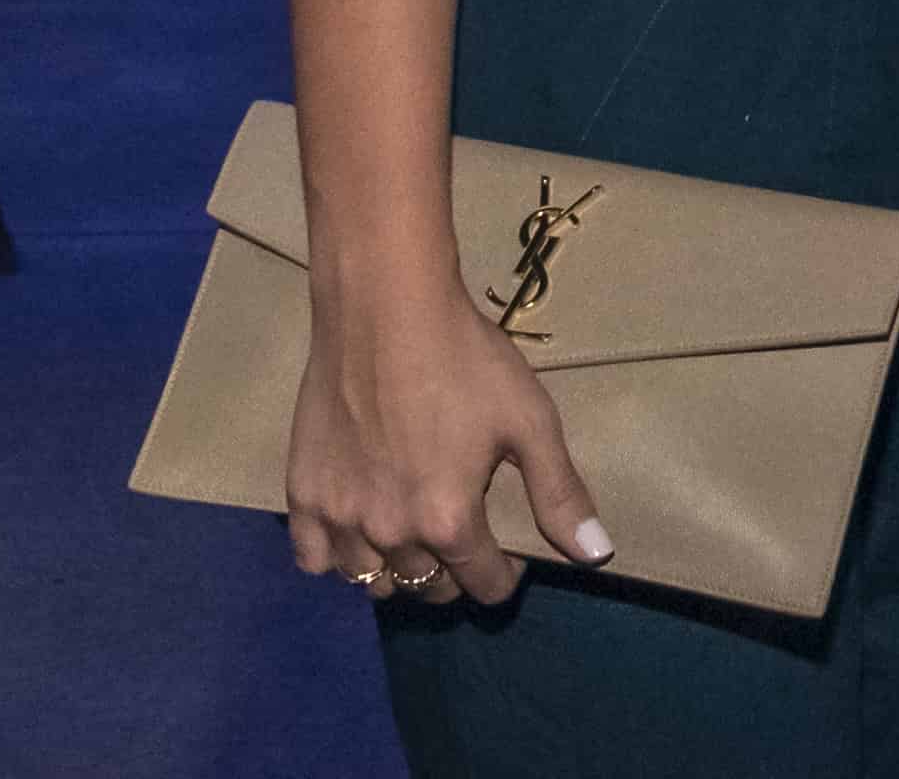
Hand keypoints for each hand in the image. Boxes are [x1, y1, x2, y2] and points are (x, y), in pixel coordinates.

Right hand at [287, 275, 611, 606]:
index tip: (511, 557)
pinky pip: (314, 559)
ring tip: (416, 535)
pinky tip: (359, 529)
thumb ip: (559, 493)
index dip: (504, 576)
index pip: (482, 585)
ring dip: (398, 570)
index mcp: (448, 521)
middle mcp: (388, 533)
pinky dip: (338, 557)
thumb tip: (597, 554)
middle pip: (426, 587)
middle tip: (464, 540)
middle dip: (453, 574)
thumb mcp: (530, 421)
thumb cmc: (466, 360)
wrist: (385, 312)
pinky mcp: (301, 496)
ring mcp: (338, 517)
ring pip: (371, 581)